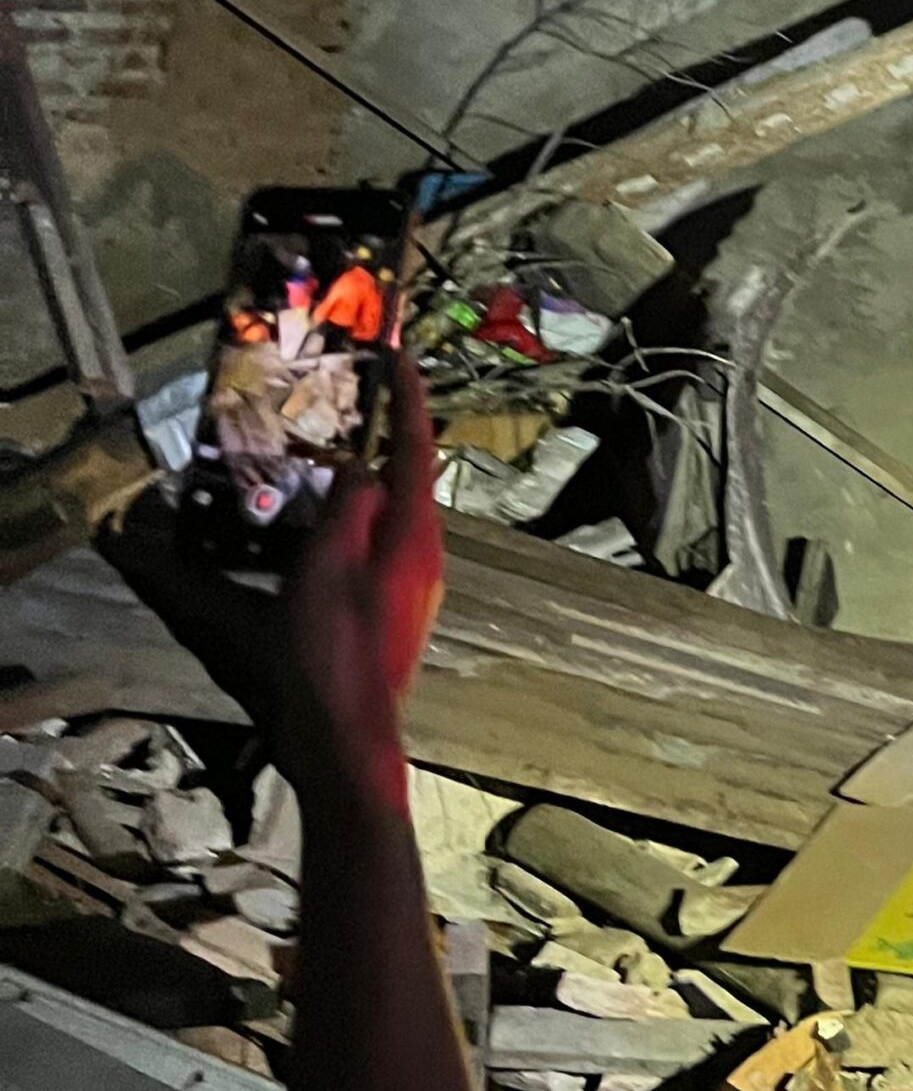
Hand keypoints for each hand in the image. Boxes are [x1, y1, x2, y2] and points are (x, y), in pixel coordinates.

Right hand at [101, 357, 443, 795]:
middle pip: (406, 479)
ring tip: (322, 453)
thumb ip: (348, 509)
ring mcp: (410, 583)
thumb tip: (364, 468)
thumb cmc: (333, 651)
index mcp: (415, 537)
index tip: (402, 357)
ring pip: (387, 512)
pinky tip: (312, 522)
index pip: (417, 451)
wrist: (344, 733)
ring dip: (359, 480)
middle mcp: (424, 555)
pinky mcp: (390, 606)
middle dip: (383, 436)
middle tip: (353, 397)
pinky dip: (347, 519)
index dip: (410, 401)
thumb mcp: (327, 567)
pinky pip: (372, 543)